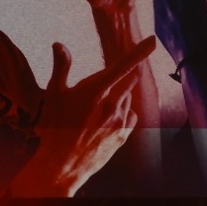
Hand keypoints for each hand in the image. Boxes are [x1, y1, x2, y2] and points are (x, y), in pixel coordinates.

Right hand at [11, 36, 155, 196]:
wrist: (61, 165)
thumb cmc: (54, 127)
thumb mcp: (53, 94)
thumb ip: (61, 66)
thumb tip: (59, 44)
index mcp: (95, 90)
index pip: (124, 64)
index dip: (140, 50)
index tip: (153, 40)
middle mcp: (111, 105)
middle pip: (130, 79)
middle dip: (123, 74)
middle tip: (102, 84)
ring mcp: (119, 122)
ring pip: (128, 98)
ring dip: (119, 95)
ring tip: (97, 107)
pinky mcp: (123, 136)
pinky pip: (130, 116)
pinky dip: (123, 113)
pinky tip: (107, 118)